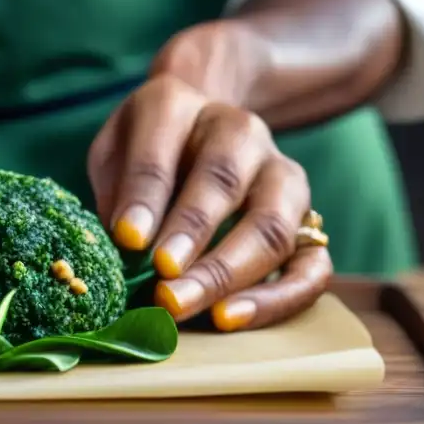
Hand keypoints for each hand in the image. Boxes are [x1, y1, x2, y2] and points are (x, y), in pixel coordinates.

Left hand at [88, 23, 331, 330]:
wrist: (196, 130)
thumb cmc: (143, 154)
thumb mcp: (113, 155)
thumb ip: (118, 193)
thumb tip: (124, 249)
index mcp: (176, 106)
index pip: (161, 151)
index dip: (146, 198)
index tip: (128, 240)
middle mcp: (239, 133)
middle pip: (224, 184)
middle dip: (192, 239)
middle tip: (161, 287)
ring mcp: (281, 176)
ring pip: (272, 227)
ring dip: (227, 275)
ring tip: (183, 308)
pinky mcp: (306, 223)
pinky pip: (310, 266)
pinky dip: (275, 298)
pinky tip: (230, 318)